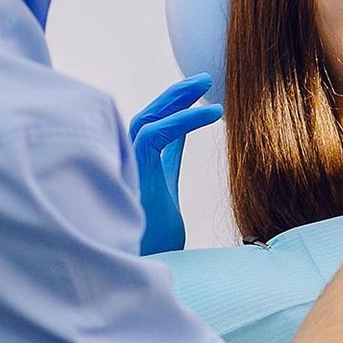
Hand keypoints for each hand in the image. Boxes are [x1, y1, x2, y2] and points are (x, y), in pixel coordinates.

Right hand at [128, 73, 220, 254]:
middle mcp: (128, 160)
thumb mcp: (166, 189)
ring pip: (149, 117)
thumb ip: (168, 160)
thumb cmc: (152, 237)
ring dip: (178, 97)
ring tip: (207, 83)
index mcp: (137, 164)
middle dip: (175, 94)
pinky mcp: (134, 169)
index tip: (200, 94)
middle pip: (148, 115)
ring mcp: (127, 164)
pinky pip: (157, 133)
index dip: (174, 106)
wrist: (146, 264)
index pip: (153, 126)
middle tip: (205, 78)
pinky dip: (185, 119)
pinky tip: (214, 113)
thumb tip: (180, 136)